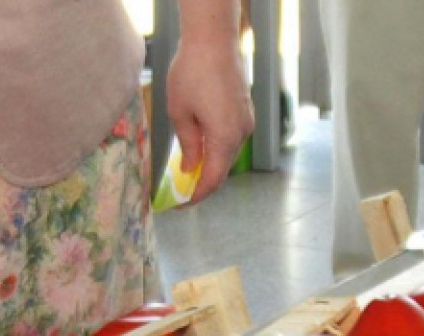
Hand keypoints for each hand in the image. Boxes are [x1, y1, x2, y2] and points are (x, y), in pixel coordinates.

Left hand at [165, 33, 253, 203]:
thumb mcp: (180, 114)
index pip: (213, 179)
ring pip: (226, 154)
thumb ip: (188, 146)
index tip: (179, 205)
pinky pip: (229, 139)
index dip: (196, 196)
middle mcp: (241, 132)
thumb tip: (190, 169)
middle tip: (178, 193)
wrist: (213, 41)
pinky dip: (214, 150)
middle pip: (222, 169)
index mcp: (225, 137)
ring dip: (208, 166)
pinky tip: (197, 151)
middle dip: (201, 184)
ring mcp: (246, 120)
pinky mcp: (244, 111)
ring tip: (183, 175)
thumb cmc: (191, 74)